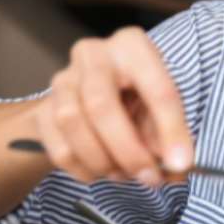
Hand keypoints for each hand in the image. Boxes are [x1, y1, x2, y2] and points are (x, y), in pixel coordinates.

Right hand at [35, 28, 193, 185]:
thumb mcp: (160, 104)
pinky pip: (57, 146)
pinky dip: (82, 169)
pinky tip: (101, 172)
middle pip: (100, 106)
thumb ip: (170, 134)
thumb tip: (176, 168)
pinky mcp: (42, 108)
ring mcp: (62, 80)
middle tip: (149, 176)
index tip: (181, 164)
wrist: (88, 91)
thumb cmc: (137, 94)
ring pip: (71, 125)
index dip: (171, 131)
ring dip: (102, 161)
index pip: (156, 89)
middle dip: (128, 150)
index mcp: (132, 47)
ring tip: (126, 175)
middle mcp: (93, 55)